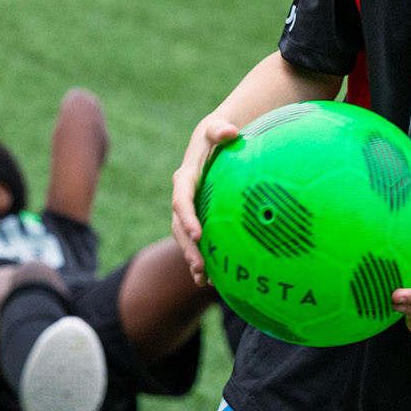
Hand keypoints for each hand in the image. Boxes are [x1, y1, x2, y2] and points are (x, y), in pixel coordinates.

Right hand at [171, 117, 239, 282]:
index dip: (187, 218)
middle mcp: (183, 197)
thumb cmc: (218, 133)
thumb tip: (230, 131)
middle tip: (200, 266)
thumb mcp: (217, 128)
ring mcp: (190, 209)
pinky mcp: (200, 217)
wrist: (214, 140)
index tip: (199, 235)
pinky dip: (205, 259)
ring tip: (203, 280)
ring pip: (186, 238)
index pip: (182, 201)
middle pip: (179, 226)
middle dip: (188, 247)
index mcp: (185, 179)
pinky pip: (198, 241)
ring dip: (193, 258)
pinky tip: (213, 281)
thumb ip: (220, 129)